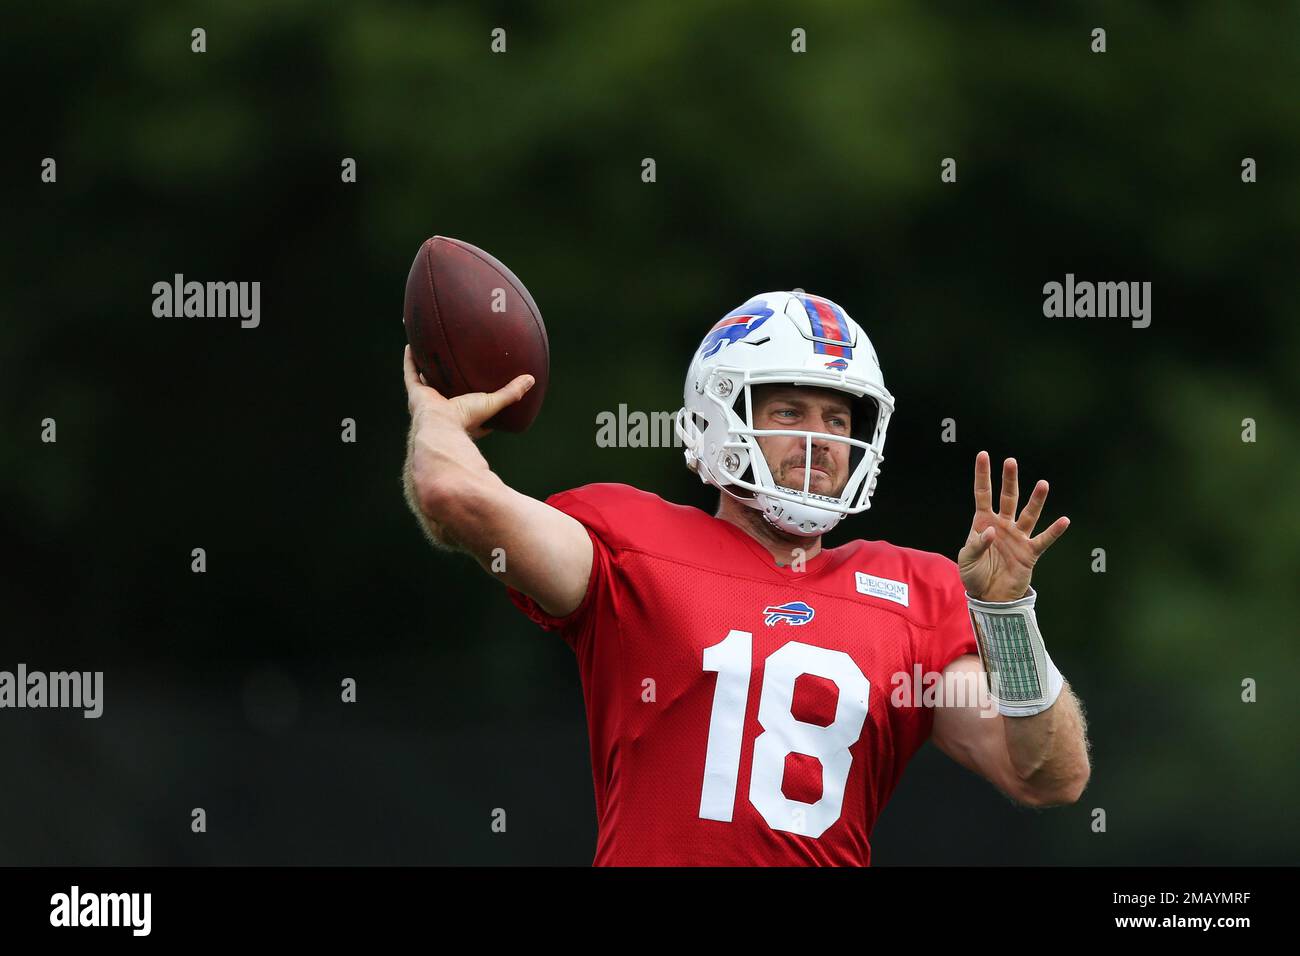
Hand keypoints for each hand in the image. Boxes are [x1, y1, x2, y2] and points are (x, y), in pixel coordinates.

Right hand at [402, 345, 532, 521]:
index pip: (472, 405)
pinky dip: (410, 361)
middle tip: (453, 364)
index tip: (483, 385)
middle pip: (446, 390)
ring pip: (427, 381)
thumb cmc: (466, 421)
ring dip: (428, 369)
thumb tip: (531, 380)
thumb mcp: (492, 403)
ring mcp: (428, 401)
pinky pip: (411, 374)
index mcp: (462, 416)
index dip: (477, 396)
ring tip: (430, 353)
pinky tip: (412, 346)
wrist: (440, 427)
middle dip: (449, 379)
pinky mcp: (416, 394)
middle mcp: (443, 408)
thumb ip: (511, 393)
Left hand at [957, 451, 1068, 601]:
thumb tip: (990, 531)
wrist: (988, 596)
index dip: (983, 475)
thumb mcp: (967, 559)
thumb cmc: (974, 575)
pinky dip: (1054, 531)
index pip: (983, 493)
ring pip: (1028, 514)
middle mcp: (1003, 525)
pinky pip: (1044, 540)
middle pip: (1008, 498)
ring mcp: (1018, 537)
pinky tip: (1064, 521)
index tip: (983, 455)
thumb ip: (976, 544)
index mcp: (983, 522)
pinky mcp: (1029, 552)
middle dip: (1009, 480)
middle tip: (1011, 462)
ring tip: (1043, 484)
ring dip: (1036, 500)